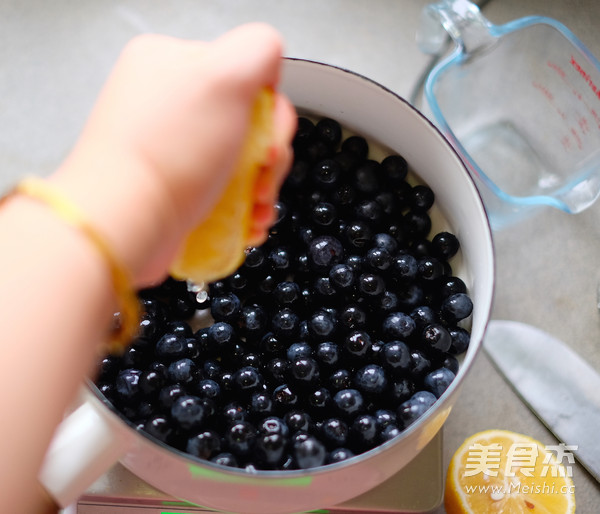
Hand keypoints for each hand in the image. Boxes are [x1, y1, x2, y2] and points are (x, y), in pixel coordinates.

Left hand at [52, 23, 295, 285]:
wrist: (126, 227)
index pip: (249, 76)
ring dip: (261, 188)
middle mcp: (171, 106)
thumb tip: (269, 68)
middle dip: (268, 157)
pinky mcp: (177, 189)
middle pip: (250, 124)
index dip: (269, 112)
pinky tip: (247, 220)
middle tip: (259, 175)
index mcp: (174, 65)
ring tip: (255, 206)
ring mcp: (173, 151)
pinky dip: (244, 209)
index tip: (266, 138)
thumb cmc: (168, 158)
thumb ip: (259, 49)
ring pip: (243, 163)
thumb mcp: (225, 75)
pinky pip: (226, 192)